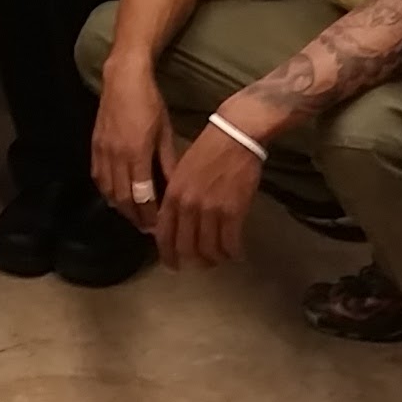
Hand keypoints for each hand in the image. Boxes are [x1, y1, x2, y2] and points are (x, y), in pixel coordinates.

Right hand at [91, 68, 178, 231]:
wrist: (122, 79)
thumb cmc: (150, 102)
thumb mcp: (165, 132)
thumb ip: (168, 162)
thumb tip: (176, 188)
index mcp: (136, 153)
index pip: (141, 196)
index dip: (149, 215)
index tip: (159, 227)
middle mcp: (116, 156)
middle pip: (123, 198)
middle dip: (136, 217)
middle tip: (148, 229)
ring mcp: (102, 152)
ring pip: (108, 191)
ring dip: (121, 208)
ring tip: (134, 217)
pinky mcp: (94, 146)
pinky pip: (98, 178)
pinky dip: (107, 192)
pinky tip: (117, 197)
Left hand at [154, 111, 264, 268]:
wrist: (235, 135)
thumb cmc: (208, 150)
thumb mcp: (182, 171)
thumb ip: (177, 197)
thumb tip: (176, 222)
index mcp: (173, 195)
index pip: (164, 234)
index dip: (168, 254)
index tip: (173, 264)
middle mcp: (188, 206)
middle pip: (186, 247)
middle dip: (193, 261)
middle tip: (201, 265)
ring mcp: (210, 210)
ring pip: (209, 249)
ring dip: (215, 259)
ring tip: (221, 258)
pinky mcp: (233, 211)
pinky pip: (230, 243)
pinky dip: (233, 252)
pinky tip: (237, 253)